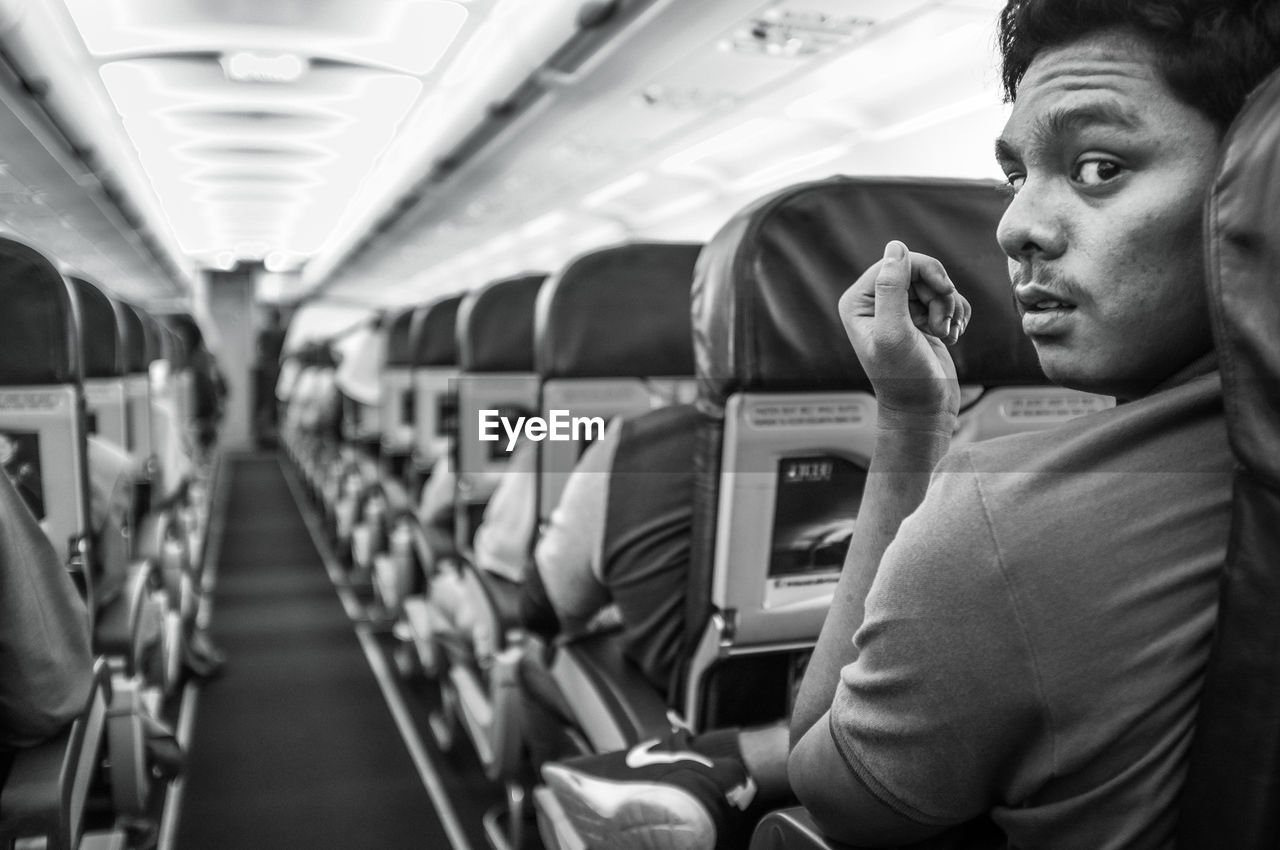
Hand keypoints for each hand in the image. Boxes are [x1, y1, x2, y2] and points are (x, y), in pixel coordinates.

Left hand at [838, 241, 969, 423]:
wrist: (924, 411)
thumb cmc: (905, 378)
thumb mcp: (894, 332)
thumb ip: (892, 288)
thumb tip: (896, 246)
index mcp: (858, 302)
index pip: (896, 261)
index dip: (926, 270)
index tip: (944, 292)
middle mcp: (876, 303)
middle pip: (919, 270)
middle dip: (940, 293)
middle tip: (941, 322)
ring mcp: (901, 311)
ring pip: (937, 285)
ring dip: (949, 307)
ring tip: (944, 333)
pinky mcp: (923, 320)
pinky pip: (948, 300)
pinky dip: (956, 315)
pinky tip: (951, 337)